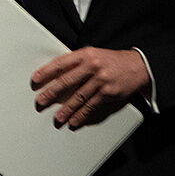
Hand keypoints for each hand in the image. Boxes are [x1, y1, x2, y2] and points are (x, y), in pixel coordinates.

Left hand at [31, 46, 149, 128]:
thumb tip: (55, 75)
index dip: (46, 72)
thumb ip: (77, 63)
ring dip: (66, 109)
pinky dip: (81, 115)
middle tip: (41, 102)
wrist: (139, 66)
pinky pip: (91, 106)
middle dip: (51, 93)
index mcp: (86, 54)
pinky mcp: (108, 92)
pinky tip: (74, 121)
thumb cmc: (112, 61)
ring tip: (57, 118)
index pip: (61, 63)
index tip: (35, 80)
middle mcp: (93, 66)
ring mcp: (101, 79)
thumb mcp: (94, 55)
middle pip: (67, 81)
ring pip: (79, 96)